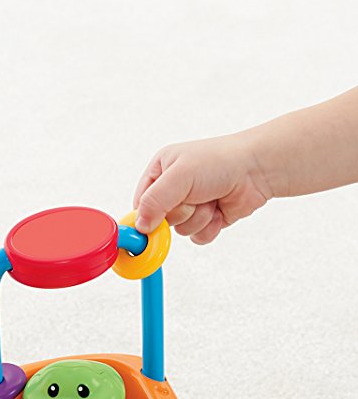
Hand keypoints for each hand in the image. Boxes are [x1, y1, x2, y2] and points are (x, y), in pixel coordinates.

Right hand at [133, 134, 272, 243]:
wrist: (257, 169)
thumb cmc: (219, 162)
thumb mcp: (179, 176)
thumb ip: (154, 201)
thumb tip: (140, 225)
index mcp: (160, 170)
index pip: (141, 202)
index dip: (144, 216)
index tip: (149, 226)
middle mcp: (173, 188)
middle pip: (160, 220)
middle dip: (180, 213)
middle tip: (193, 199)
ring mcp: (191, 205)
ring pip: (180, 230)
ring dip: (198, 218)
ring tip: (211, 199)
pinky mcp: (207, 218)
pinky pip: (198, 236)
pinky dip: (210, 227)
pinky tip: (220, 209)